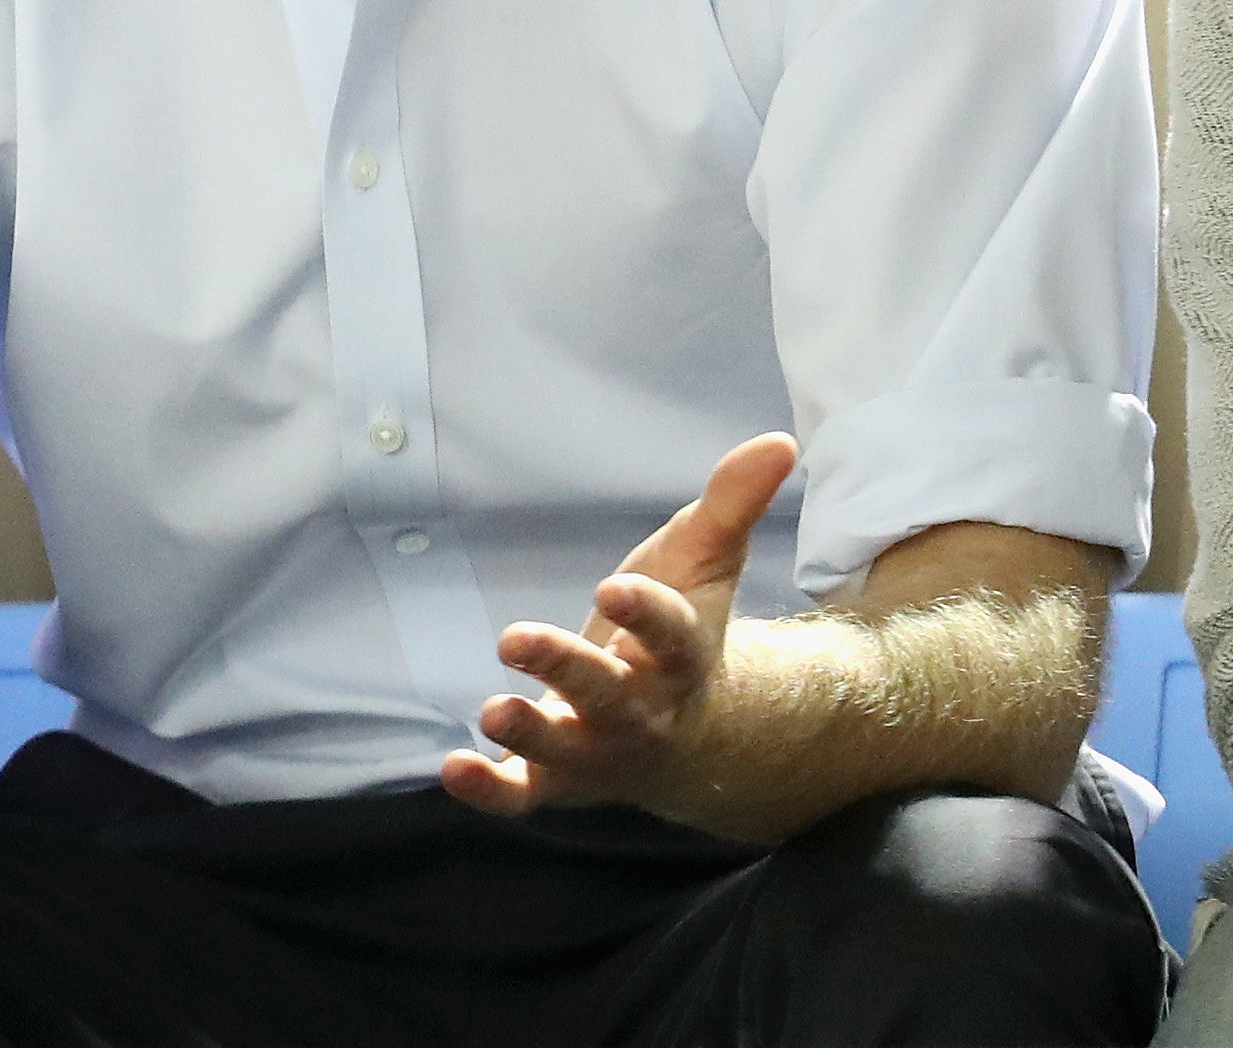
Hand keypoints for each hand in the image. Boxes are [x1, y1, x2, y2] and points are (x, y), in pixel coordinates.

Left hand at [441, 432, 798, 825]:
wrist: (699, 742)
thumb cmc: (684, 634)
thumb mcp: (706, 565)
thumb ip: (732, 505)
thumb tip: (780, 440)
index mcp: (680, 656)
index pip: (668, 633)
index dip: (644, 613)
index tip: (613, 588)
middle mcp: (643, 710)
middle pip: (607, 693)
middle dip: (564, 667)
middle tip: (513, 638)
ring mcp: (599, 750)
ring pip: (565, 749)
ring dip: (527, 732)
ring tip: (489, 710)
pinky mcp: (558, 780)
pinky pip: (525, 793)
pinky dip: (491, 790)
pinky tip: (453, 769)